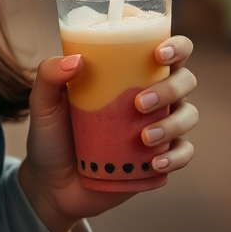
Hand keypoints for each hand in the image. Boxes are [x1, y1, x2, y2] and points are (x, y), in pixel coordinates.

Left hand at [18, 36, 197, 231]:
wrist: (51, 186)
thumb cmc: (50, 134)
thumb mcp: (42, 102)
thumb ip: (48, 74)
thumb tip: (77, 60)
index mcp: (126, 71)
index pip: (164, 48)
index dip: (175, 45)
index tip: (158, 53)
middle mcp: (148, 93)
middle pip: (184, 79)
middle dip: (171, 88)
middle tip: (139, 103)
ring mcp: (157, 126)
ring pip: (188, 114)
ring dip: (174, 123)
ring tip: (144, 138)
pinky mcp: (158, 157)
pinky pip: (184, 153)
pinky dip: (176, 156)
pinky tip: (155, 162)